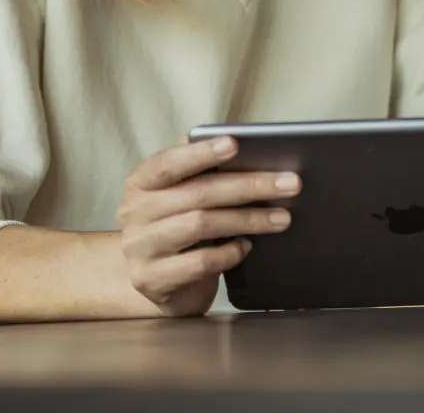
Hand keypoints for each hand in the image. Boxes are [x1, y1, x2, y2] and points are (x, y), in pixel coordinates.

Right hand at [117, 135, 300, 315]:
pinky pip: (199, 262)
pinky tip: (247, 246)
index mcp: (141, 182)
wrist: (155, 282)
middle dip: (248, 186)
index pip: (169, 162)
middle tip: (289, 184)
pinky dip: (229, 253)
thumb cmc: (176, 226)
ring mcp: (140, 248)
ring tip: (282, 217)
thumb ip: (199, 171)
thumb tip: (233, 141)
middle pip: (198, 193)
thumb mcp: (181, 195)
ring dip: (248, 219)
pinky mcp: (152, 279)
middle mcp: (134, 212)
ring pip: (202, 225)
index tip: (235, 144)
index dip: (202, 153)